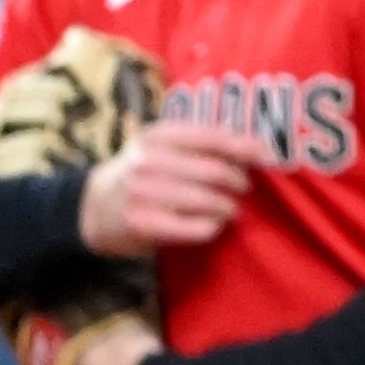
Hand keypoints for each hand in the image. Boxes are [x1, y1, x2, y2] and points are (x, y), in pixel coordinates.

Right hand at [80, 122, 252, 255]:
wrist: (95, 207)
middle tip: (243, 188)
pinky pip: (198, 228)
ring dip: (228, 207)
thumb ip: (201, 143)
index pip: (211, 137)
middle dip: (238, 181)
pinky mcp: (144, 224)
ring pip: (209, 201)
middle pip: (215, 171)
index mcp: (157, 136)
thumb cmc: (143, 173)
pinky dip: (213, 227)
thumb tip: (256, 147)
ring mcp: (144, 193)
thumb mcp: (161, 146)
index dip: (245, 146)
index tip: (269, 156)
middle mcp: (148, 161)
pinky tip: (211, 224)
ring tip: (228, 208)